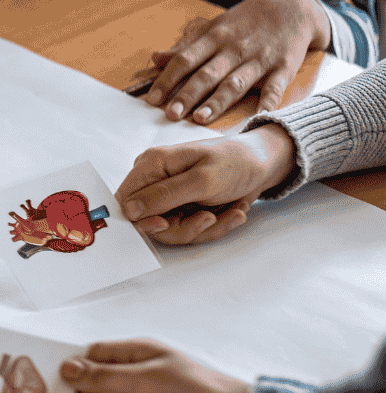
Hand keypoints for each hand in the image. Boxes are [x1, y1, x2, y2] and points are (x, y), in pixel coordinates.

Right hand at [114, 124, 295, 243]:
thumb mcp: (202, 180)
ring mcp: (170, 196)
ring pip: (171, 230)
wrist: (266, 164)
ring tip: (232, 213)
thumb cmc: (236, 162)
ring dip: (205, 228)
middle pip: (149, 221)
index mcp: (152, 165)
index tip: (164, 224)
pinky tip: (235, 212)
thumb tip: (129, 210)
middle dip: (183, 227)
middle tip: (209, 218)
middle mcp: (156, 181)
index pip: (125, 200)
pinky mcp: (185, 208)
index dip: (140, 218)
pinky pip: (189, 230)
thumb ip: (163, 195)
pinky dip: (215, 226)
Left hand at [140, 0, 329, 123]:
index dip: (167, 79)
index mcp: (214, 38)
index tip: (152, 99)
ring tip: (199, 118)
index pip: (185, 60)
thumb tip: (155, 58)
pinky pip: (275, 88)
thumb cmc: (246, 21)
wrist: (292, 5)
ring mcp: (259, 59)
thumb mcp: (215, 27)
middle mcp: (235, 49)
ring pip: (235, 83)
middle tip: (170, 114)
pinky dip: (268, 103)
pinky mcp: (284, 68)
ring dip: (217, 101)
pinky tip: (258, 117)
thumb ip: (186, 46)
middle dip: (187, 94)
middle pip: (207, 74)